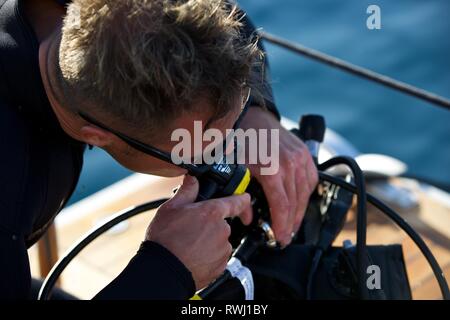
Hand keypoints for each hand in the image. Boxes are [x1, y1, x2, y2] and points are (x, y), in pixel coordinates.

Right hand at [145, 175, 251, 289]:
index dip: (242, 198)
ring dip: (209, 241)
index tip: (244, 198)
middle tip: (191, 229)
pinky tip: (193, 256)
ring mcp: (223, 249)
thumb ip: (187, 191)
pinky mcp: (221, 266)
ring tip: (189, 244)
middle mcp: (222, 230)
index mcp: (212, 212)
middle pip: (222, 223)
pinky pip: (218, 257)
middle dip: (210, 224)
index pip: (237, 201)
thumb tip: (192, 179)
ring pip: (220, 240)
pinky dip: (209, 256)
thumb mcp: (170, 208)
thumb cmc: (165, 240)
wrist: (164, 271)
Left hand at [239, 107, 317, 246]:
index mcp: (272, 169)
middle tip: (286, 236)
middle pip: (295, 202)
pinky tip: (299, 201)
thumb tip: (247, 217)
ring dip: (300, 211)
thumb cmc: (242, 142)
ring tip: (292, 223)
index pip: (282, 205)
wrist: (252, 118)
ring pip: (305, 193)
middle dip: (291, 223)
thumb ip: (241, 196)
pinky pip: (311, 179)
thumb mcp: (236, 170)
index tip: (280, 238)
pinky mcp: (305, 153)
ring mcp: (300, 157)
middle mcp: (290, 164)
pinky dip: (306, 193)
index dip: (282, 225)